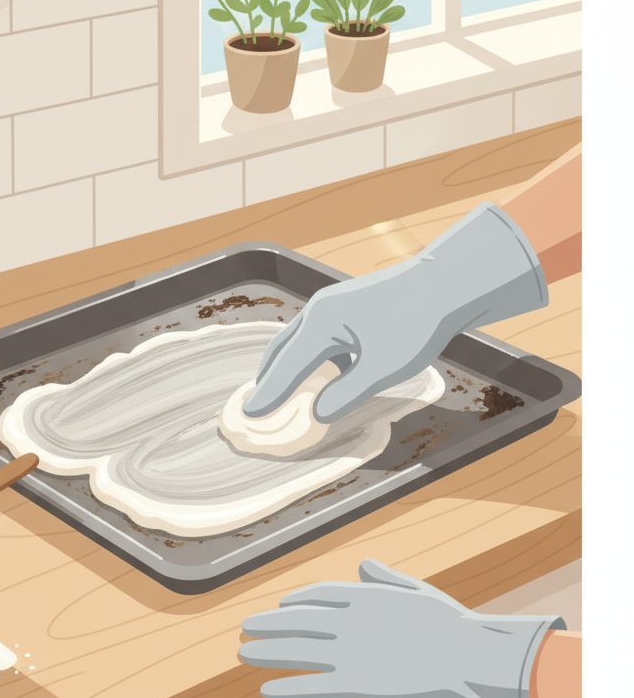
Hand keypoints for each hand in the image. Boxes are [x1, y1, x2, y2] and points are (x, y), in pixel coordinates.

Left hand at [239, 559, 564, 697]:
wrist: (468, 659)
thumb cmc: (451, 627)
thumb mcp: (415, 592)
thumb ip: (384, 580)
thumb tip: (363, 563)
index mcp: (363, 598)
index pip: (318, 596)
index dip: (296, 601)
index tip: (281, 605)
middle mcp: (347, 623)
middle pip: (296, 622)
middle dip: (269, 624)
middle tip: (245, 626)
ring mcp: (347, 654)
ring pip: (294, 651)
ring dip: (265, 652)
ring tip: (242, 652)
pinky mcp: (354, 686)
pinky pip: (311, 687)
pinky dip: (286, 688)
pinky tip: (266, 690)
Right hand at [243, 202, 547, 421]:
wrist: (447, 283)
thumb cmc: (415, 323)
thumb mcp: (381, 368)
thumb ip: (346, 393)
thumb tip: (317, 413)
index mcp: (321, 324)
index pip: (287, 367)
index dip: (269, 394)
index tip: (250, 415)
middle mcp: (320, 311)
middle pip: (283, 348)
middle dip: (270, 377)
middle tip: (258, 402)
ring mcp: (335, 305)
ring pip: (300, 340)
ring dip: (290, 365)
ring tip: (284, 388)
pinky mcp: (352, 306)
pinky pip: (320, 335)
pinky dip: (313, 356)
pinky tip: (328, 372)